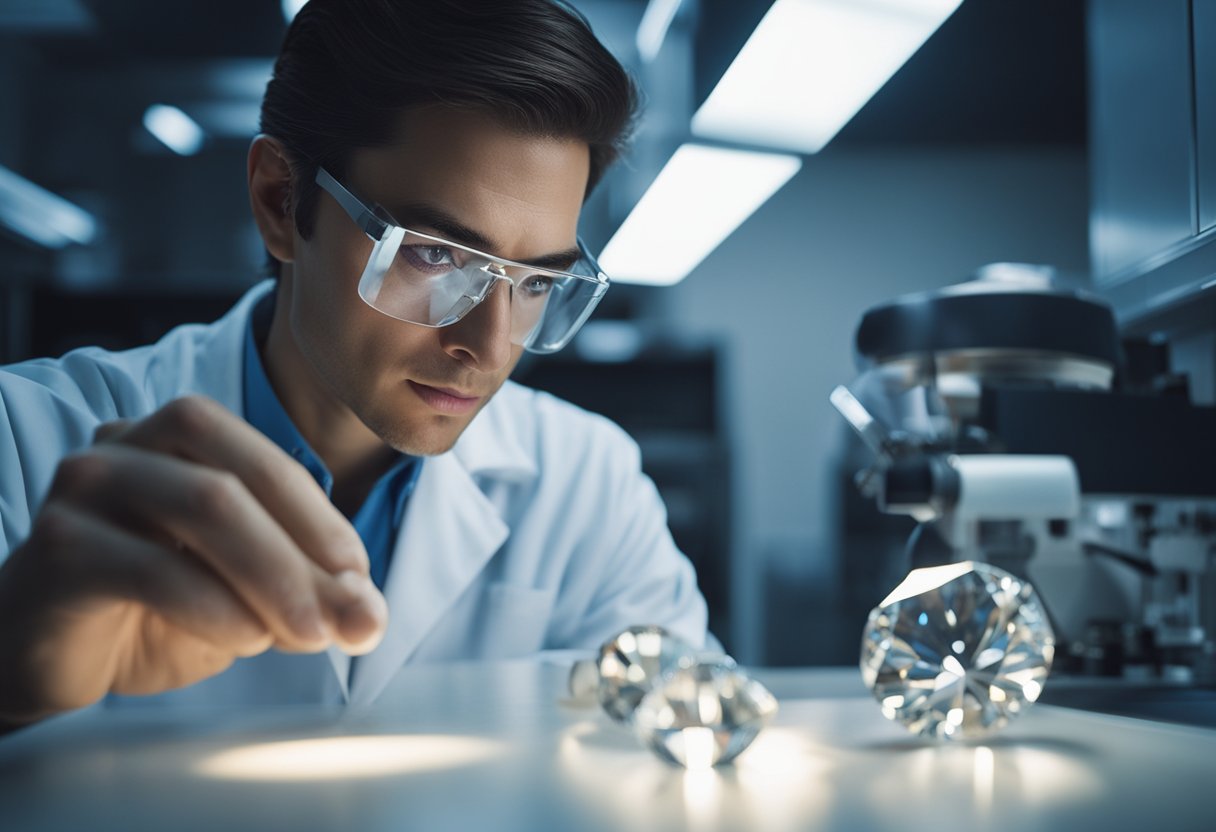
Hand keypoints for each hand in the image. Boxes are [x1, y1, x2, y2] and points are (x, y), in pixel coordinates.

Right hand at [0, 395, 387, 726]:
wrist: (44, 659)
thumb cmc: (148, 611)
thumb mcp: (244, 598)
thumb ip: (303, 593)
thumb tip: (368, 615)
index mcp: (180, 439)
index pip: (268, 462)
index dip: (325, 521)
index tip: (361, 581)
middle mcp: (128, 444)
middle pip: (236, 476)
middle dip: (307, 547)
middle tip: (352, 614)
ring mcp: (85, 488)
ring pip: (202, 505)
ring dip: (272, 575)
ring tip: (306, 633)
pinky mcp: (56, 546)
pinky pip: (150, 565)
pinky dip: (214, 604)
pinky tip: (245, 638)